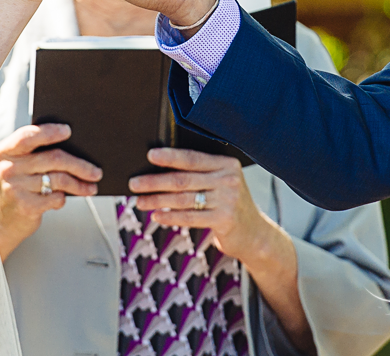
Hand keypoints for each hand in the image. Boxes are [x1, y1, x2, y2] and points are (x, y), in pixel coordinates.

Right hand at [0, 124, 102, 259]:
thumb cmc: (16, 186)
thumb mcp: (16, 165)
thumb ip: (34, 153)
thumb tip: (74, 146)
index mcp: (4, 152)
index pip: (28, 136)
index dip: (50, 132)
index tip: (69, 130)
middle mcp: (7, 168)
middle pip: (53, 159)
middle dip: (79, 165)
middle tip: (96, 171)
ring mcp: (15, 188)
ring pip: (58, 179)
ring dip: (79, 185)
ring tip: (91, 187)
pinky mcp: (25, 206)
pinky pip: (55, 197)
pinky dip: (62, 198)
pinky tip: (64, 199)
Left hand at [129, 148, 275, 260]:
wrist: (255, 234)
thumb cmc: (230, 205)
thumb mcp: (223, 183)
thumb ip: (201, 175)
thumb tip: (159, 170)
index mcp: (227, 164)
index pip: (192, 158)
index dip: (170, 156)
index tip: (149, 156)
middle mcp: (229, 180)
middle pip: (183, 179)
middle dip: (155, 181)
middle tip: (134, 183)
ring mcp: (228, 201)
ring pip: (183, 199)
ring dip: (157, 200)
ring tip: (140, 201)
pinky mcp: (224, 220)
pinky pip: (189, 217)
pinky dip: (170, 217)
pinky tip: (156, 215)